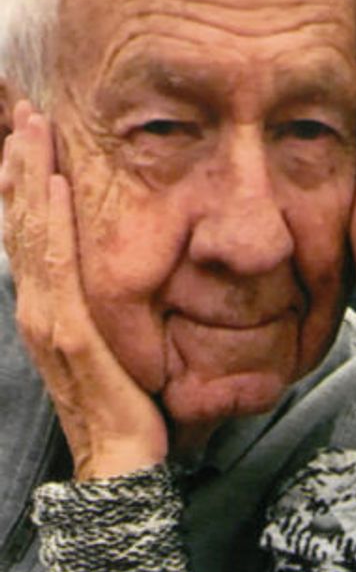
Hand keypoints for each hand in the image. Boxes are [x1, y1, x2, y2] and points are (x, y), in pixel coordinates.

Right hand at [0, 102, 167, 479]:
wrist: (121, 460)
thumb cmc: (119, 402)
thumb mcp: (107, 341)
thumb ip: (97, 304)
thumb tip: (107, 268)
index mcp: (45, 305)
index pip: (28, 230)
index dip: (21, 181)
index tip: (23, 133)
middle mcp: (36, 305)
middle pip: (19, 221)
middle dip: (17, 164)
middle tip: (20, 111)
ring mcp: (47, 318)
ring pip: (30, 233)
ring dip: (27, 177)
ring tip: (28, 128)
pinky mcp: (70, 334)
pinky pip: (57, 267)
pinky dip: (51, 221)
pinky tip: (54, 184)